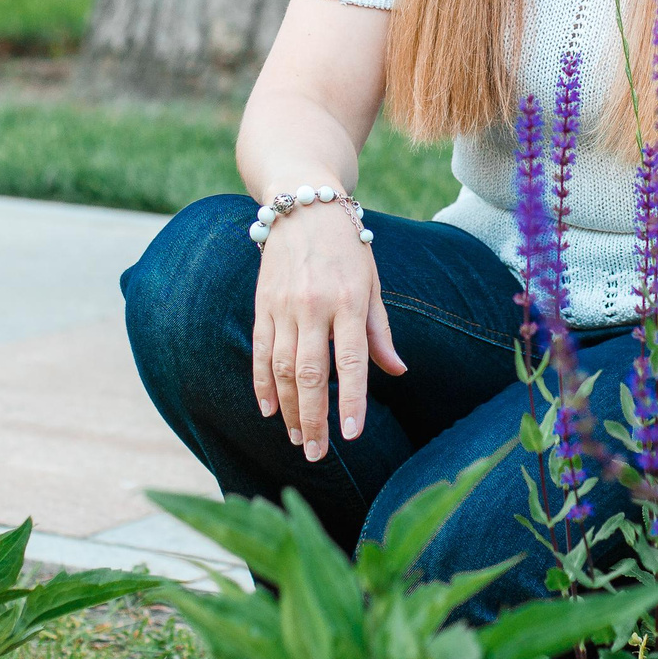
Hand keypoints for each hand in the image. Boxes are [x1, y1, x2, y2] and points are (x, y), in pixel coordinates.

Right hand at [249, 201, 406, 459]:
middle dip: (313, 418)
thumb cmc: (347, 247)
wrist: (303, 205)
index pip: (351, 361)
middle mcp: (313, 305)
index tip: (351, 435)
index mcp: (348, 300)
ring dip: (288, 408)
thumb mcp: (372, 283)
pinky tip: (269, 409)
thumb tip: (398, 371)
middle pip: (310, 373)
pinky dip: (261, 384)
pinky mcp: (261, 304)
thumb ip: (379, 331)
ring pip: (281, 368)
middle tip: (316, 453)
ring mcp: (283, 306)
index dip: (351, 400)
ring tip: (298, 438)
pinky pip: (259, 351)